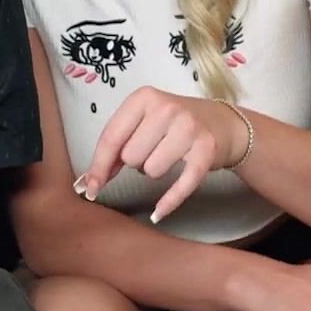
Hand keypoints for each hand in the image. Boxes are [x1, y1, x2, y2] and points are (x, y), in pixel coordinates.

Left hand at [76, 85, 250, 223]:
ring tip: (168, 157)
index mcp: (145, 98)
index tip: (89, 188)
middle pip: (131, 157)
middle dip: (136, 163)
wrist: (224, 124)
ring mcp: (189, 128)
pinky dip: (168, 202)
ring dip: (155, 172)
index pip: (112, 137)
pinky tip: (158, 212)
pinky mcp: (206, 151)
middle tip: (152, 152)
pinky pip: (180, 185)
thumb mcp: (144, 122)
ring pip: (152, 171)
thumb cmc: (174, 125)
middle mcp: (167, 108)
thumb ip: (115, 147)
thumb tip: (86, 183)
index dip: (98, 166)